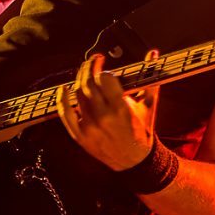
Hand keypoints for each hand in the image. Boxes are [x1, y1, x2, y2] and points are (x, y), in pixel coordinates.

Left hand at [56, 51, 159, 170]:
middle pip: (88, 83)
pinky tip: (63, 88)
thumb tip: (152, 53)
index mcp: (121, 108)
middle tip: (93, 62)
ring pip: (77, 95)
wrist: (135, 161)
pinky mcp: (80, 136)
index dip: (103, 69)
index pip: (104, 78)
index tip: (104, 66)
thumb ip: (150, 77)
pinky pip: (66, 114)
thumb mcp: (149, 104)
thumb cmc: (143, 131)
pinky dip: (62, 100)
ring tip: (86, 74)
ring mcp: (89, 127)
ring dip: (80, 80)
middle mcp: (103, 117)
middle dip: (89, 67)